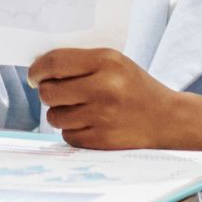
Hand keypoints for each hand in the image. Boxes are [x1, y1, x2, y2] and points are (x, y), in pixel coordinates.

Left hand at [28, 48, 201, 151]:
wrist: (167, 119)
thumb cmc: (134, 87)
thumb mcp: (115, 63)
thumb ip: (80, 63)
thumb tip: (38, 70)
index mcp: (107, 61)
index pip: (55, 62)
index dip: (37, 69)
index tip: (34, 75)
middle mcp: (104, 87)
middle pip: (49, 92)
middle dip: (47, 93)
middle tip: (56, 92)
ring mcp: (103, 116)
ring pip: (55, 116)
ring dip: (60, 113)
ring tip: (79, 109)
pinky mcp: (102, 140)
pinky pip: (67, 136)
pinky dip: (73, 131)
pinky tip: (90, 124)